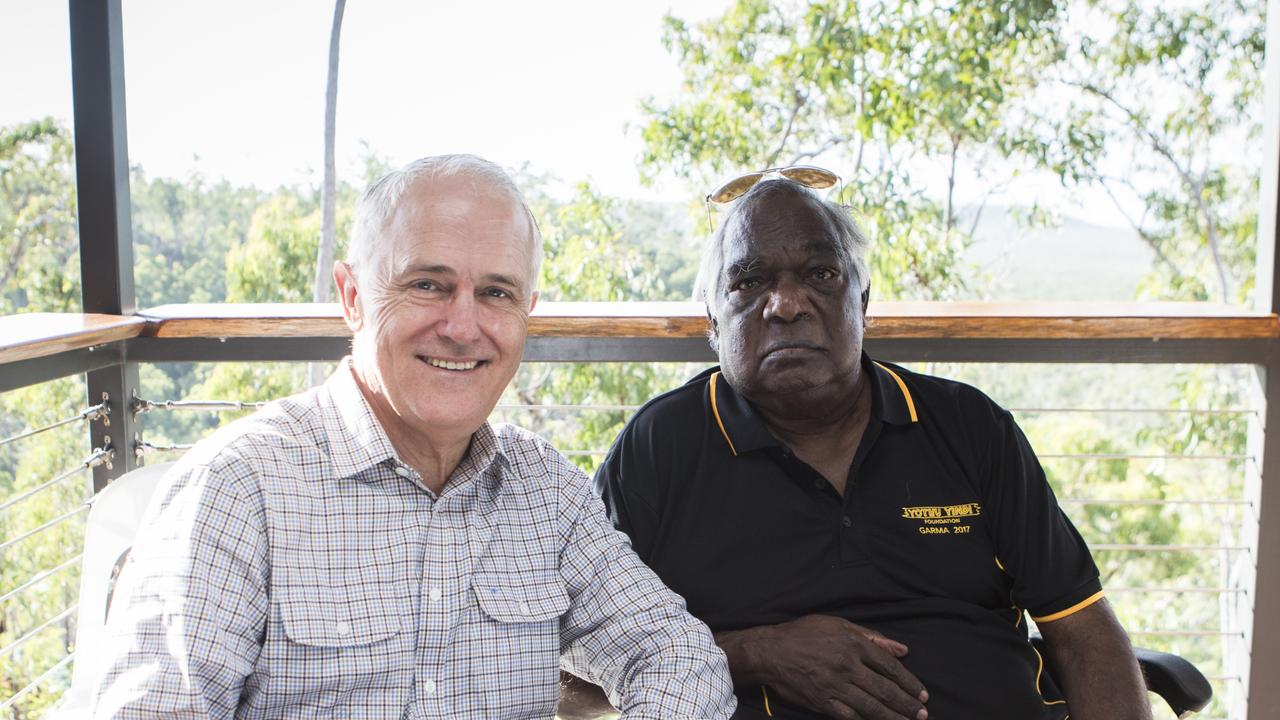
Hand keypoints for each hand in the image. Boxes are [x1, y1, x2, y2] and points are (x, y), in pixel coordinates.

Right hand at [726, 614, 927, 719]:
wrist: (771, 651)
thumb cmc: (804, 634)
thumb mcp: (838, 624)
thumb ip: (872, 637)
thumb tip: (902, 649)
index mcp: (853, 643)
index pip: (890, 666)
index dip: (909, 682)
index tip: (923, 694)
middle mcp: (847, 665)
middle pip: (885, 689)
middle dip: (907, 704)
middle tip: (923, 714)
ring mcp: (834, 685)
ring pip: (871, 706)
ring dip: (893, 716)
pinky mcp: (822, 701)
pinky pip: (849, 716)